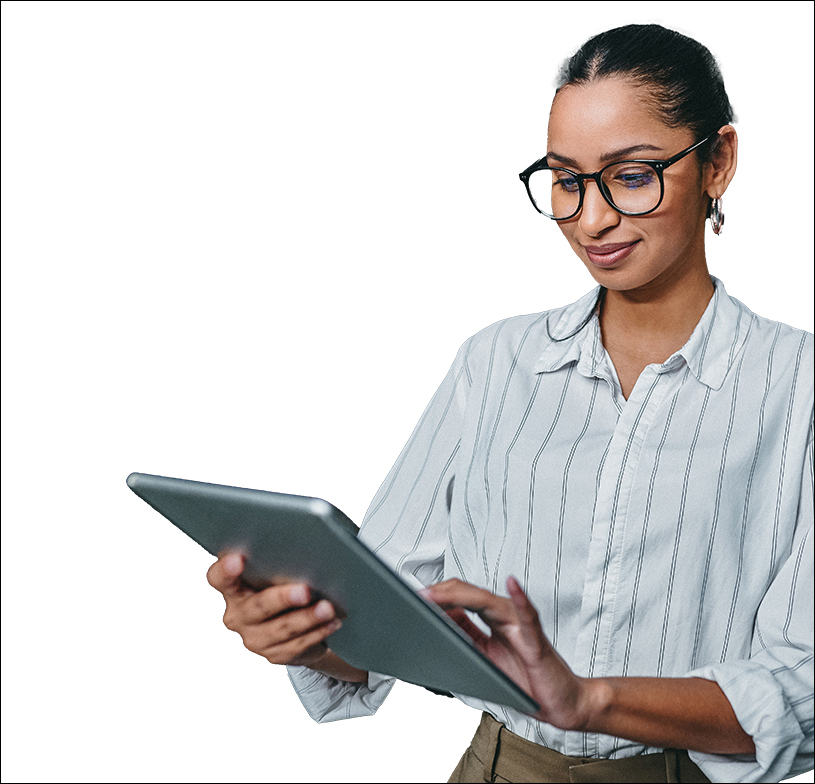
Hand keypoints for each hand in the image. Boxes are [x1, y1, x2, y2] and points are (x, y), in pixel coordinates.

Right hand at [206, 552, 341, 666]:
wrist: (292, 620)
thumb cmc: (283, 582)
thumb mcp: (276, 569)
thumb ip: (279, 560)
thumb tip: (307, 547)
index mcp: (232, 588)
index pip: (219, 578)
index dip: (225, 570)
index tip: (238, 559)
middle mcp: (237, 615)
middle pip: (257, 607)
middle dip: (283, 598)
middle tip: (305, 590)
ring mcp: (254, 637)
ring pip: (281, 629)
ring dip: (308, 618)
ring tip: (328, 608)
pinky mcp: (274, 654)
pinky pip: (297, 645)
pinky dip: (317, 632)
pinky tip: (332, 622)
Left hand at [422, 577, 590, 729]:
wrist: (562, 702)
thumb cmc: (528, 680)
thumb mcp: (487, 656)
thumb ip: (468, 635)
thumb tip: (442, 619)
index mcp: (494, 619)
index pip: (461, 598)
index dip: (438, 596)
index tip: (413, 597)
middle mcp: (506, 615)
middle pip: (470, 595)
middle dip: (442, 593)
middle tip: (418, 596)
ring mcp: (521, 625)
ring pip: (489, 601)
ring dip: (462, 595)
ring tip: (439, 594)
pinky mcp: (536, 640)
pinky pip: (528, 615)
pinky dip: (520, 598)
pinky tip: (512, 584)